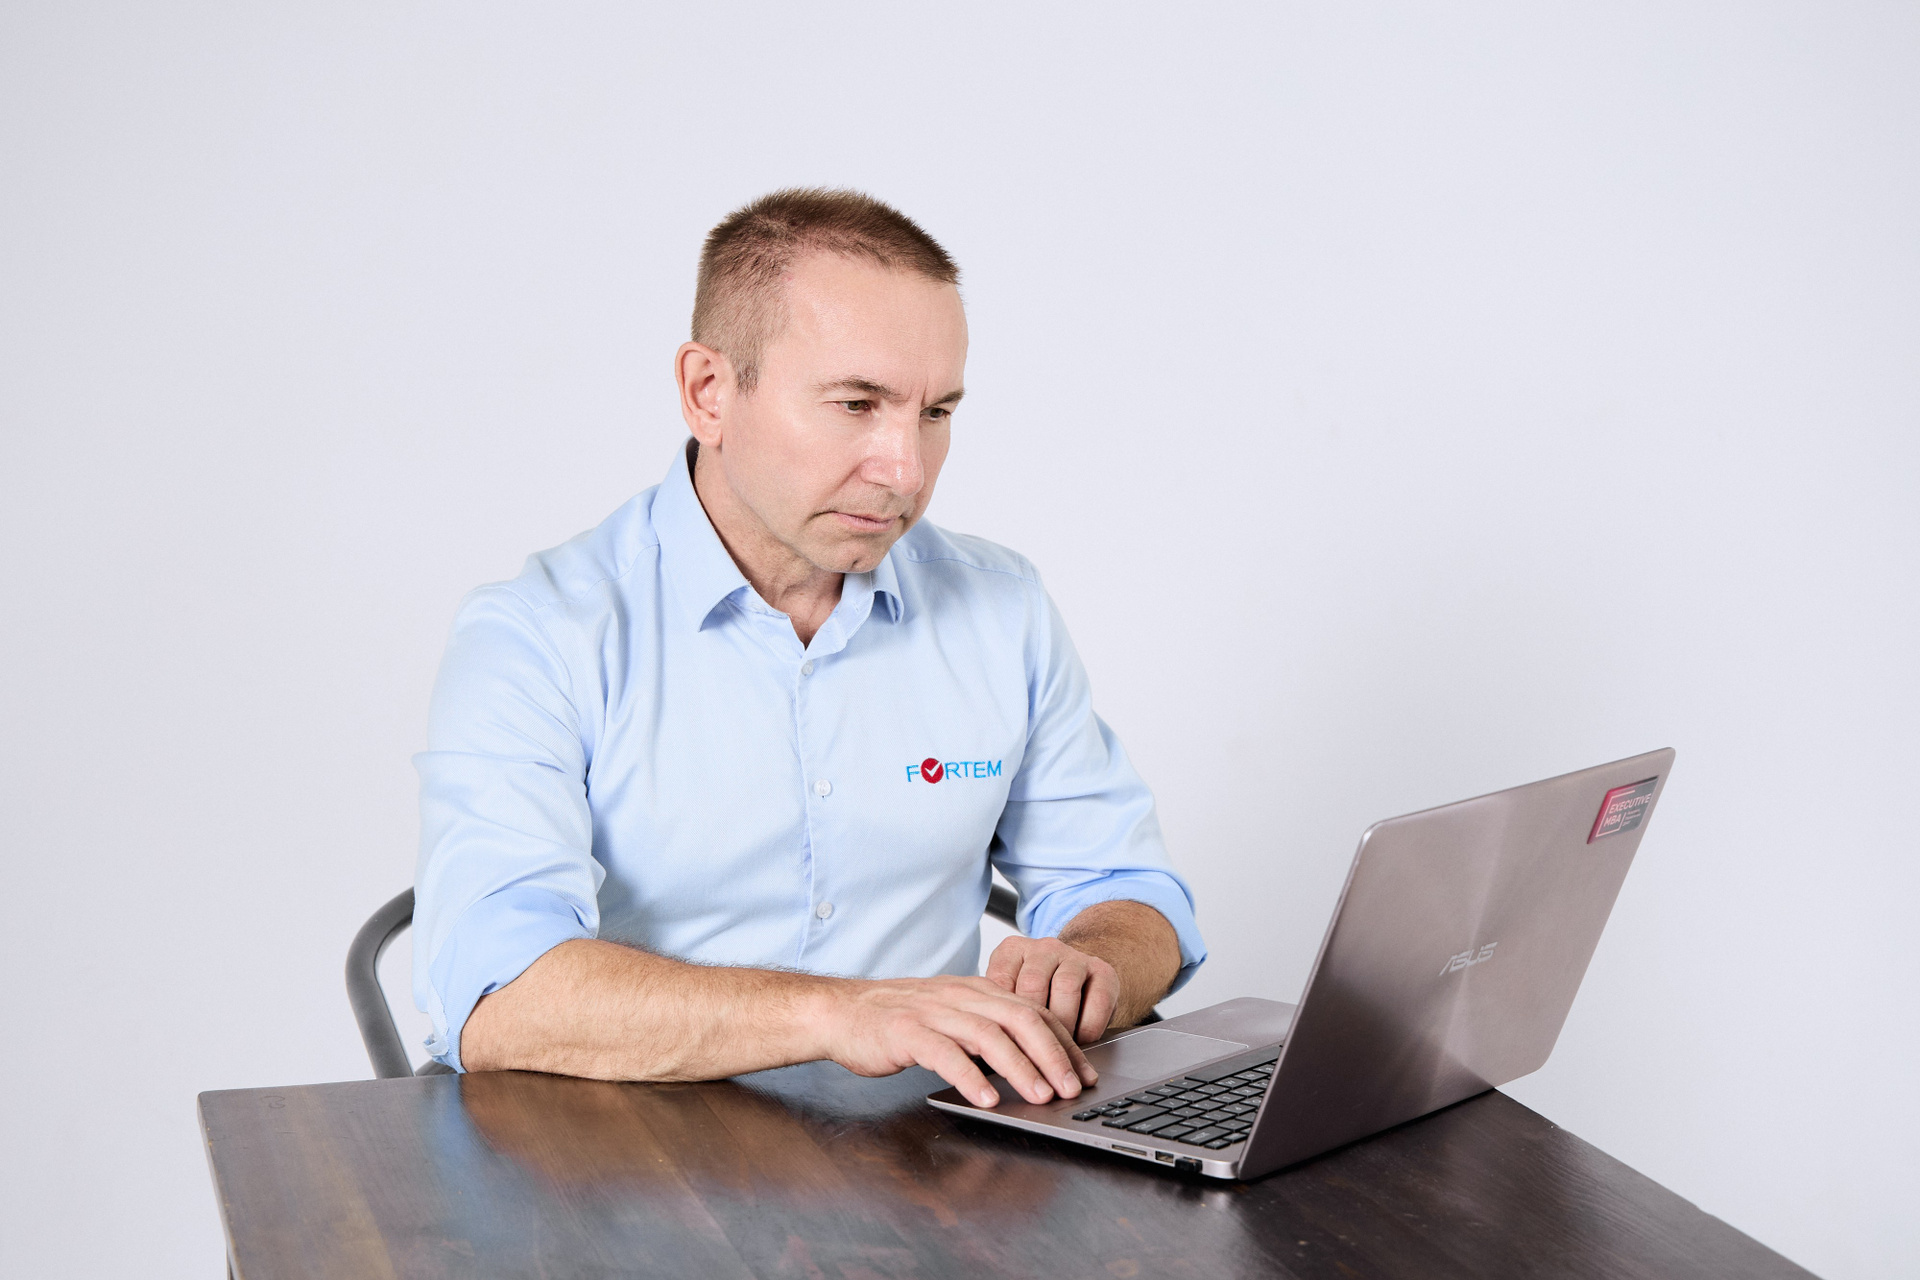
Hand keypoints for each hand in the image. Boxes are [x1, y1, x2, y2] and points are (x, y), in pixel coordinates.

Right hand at [820, 975, 1097, 1108]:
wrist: (840, 1012)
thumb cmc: (897, 1020)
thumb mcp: (950, 1015)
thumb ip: (987, 1029)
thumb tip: (1033, 1059)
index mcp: (976, 990)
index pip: (1032, 1011)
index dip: (1063, 1042)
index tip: (1084, 1072)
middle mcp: (959, 996)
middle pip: (1019, 1019)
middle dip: (1053, 1054)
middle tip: (1072, 1087)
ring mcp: (932, 1012)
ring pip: (988, 1035)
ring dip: (1020, 1068)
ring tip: (1040, 1096)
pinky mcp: (906, 1032)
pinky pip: (945, 1054)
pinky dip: (971, 1077)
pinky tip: (987, 1099)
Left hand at [984, 935, 1119, 1045]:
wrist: (1081, 980)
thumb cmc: (1036, 997)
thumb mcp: (1009, 996)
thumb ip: (997, 1012)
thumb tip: (980, 1054)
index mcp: (1012, 951)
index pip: (1000, 981)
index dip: (1002, 1018)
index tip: (1002, 1046)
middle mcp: (1043, 949)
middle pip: (1033, 985)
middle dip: (1033, 1027)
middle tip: (1032, 1056)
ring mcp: (1074, 957)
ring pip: (1065, 989)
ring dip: (1061, 1027)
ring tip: (1056, 1053)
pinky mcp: (1103, 971)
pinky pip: (1098, 1001)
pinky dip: (1088, 1028)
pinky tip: (1080, 1041)